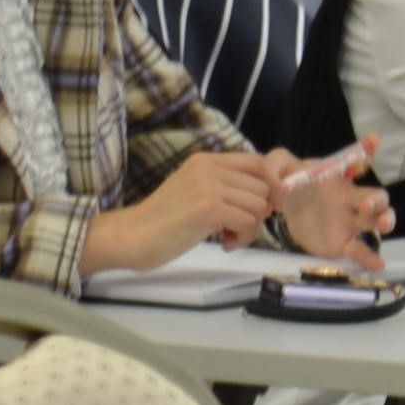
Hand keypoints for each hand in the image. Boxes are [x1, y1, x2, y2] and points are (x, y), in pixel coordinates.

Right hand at [82, 150, 292, 278]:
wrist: (132, 236)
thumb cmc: (162, 222)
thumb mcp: (195, 191)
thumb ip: (224, 186)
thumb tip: (266, 197)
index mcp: (205, 160)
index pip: (257, 163)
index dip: (272, 185)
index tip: (270, 207)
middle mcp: (208, 168)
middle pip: (262, 187)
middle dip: (258, 213)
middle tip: (236, 229)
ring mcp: (208, 186)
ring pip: (258, 206)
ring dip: (249, 229)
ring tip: (226, 237)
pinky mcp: (209, 208)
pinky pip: (248, 223)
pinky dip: (241, 239)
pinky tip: (223, 244)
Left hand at [268, 143, 393, 264]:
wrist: (282, 210)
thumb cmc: (289, 183)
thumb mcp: (279, 166)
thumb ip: (276, 163)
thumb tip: (279, 183)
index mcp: (336, 176)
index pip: (355, 161)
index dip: (365, 151)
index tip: (371, 142)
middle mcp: (348, 197)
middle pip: (374, 196)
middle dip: (377, 200)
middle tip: (369, 205)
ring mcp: (348, 221)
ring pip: (373, 221)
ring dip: (384, 221)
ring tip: (383, 224)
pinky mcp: (341, 243)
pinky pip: (358, 250)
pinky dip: (369, 257)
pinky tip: (378, 263)